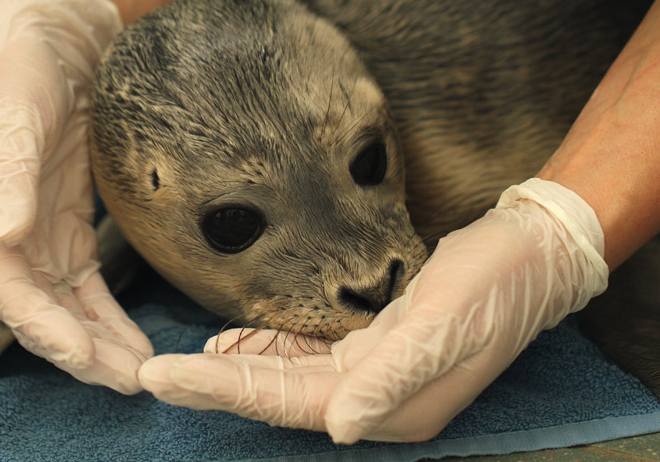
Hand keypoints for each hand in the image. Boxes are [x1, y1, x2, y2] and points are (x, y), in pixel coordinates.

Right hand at [0, 0, 151, 393]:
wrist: (52, 42)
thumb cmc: (22, 72)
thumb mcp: (12, 115)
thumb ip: (6, 175)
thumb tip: (2, 234)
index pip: (9, 292)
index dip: (46, 330)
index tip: (88, 360)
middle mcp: (5, 235)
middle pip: (41, 311)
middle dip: (82, 351)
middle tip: (131, 380)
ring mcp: (36, 234)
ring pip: (66, 306)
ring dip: (99, 342)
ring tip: (139, 370)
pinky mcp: (66, 226)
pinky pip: (86, 284)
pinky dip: (107, 314)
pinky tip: (132, 337)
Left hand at [138, 178, 607, 439]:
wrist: (530, 254)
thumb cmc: (492, 285)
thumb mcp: (444, 325)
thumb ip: (390, 377)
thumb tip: (339, 427)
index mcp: (387, 401)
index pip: (286, 400)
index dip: (223, 390)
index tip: (163, 377)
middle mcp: (372, 394)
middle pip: (274, 393)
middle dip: (211, 385)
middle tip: (151, 376)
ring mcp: (369, 369)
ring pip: (283, 375)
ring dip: (230, 371)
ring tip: (176, 368)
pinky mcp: (370, 340)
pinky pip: (305, 354)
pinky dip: (265, 349)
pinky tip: (231, 343)